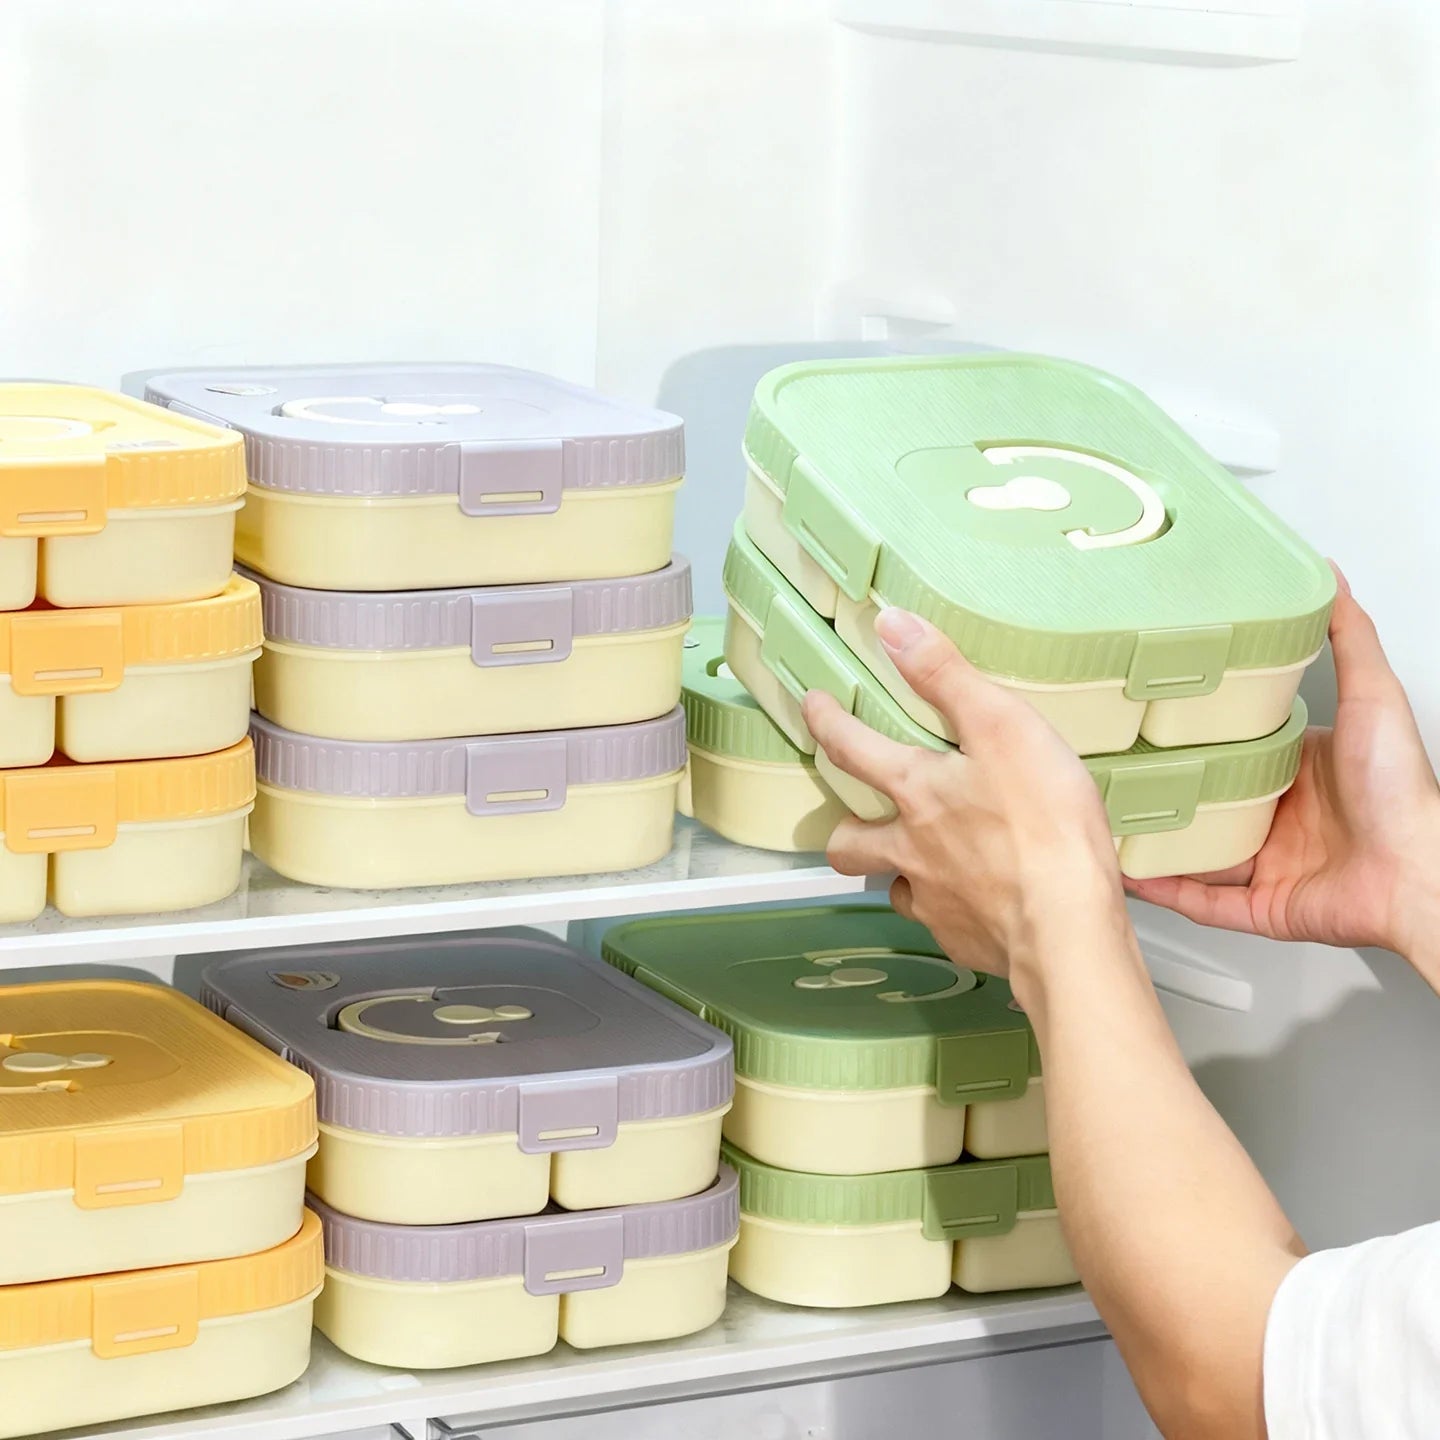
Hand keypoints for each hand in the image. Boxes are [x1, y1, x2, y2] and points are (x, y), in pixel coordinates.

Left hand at [803, 607, 1127, 988]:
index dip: (827, 723)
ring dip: (899, 874)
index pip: (851, 749)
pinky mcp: (966, 940)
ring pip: (894, 888)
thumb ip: (946, 675)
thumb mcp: (1002, 725)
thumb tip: (892, 627)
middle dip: (845, 828)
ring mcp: (935, 901)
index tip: (813, 706)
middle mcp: (911, 849)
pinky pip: (943, 924)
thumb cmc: (1042, 824)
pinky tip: (976, 903)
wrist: (1067, 927)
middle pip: (849, 841)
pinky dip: (951, 912)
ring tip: (923, 863)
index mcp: (916, 791)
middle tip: (860, 817)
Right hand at [1128, 569, 1439, 957]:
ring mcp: (1270, 865)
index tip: (1155, 714)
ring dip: (1153, 840)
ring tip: (1109, 818)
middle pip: (1207, 801)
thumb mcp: (1373, 697)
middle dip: (1163, 788)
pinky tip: (1130, 874)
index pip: (1235, 749)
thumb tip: (1332, 579)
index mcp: (1301, 773)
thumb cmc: (1402, 793)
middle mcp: (1283, 819)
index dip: (1195, 734)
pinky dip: (1163, 891)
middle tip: (1117, 766)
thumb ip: (1350, 638)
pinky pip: (1201, 902)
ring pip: (1195, 853)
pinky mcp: (1261, 908)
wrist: (1416, 875)